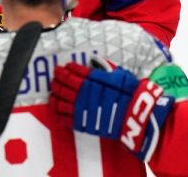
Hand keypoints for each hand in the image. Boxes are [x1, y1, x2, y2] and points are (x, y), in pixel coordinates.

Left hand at [50, 62, 173, 160]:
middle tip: (55, 78)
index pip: (72, 71)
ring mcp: (80, 108)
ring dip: (55, 96)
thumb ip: (104, 69)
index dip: (66, 69)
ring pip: (60, 101)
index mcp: (90, 79)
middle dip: (57, 80)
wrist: (134, 115)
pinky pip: (64, 118)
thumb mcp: (118, 74)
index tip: (63, 67)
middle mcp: (82, 92)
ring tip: (53, 93)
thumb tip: (95, 64)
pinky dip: (58, 113)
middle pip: (63, 85)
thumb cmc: (130, 93)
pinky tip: (58, 109)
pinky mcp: (81, 123)